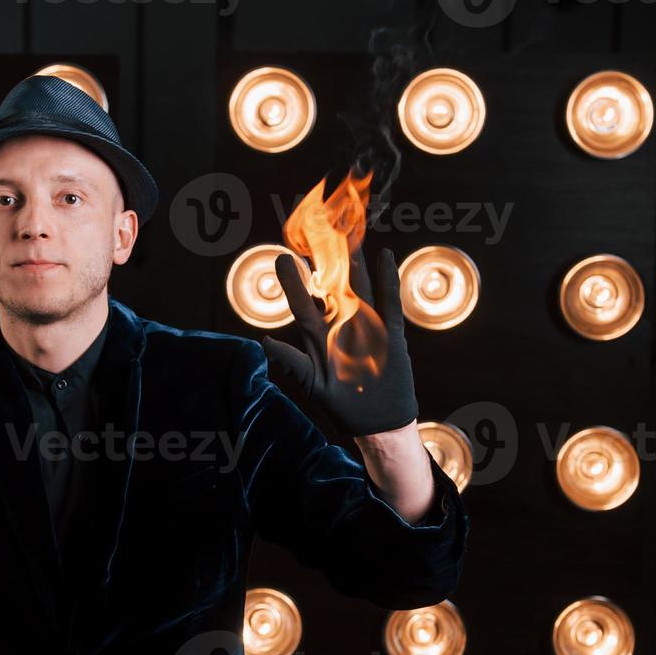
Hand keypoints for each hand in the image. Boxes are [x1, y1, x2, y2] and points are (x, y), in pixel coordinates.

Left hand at [261, 246, 418, 437]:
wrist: (377, 421)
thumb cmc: (341, 406)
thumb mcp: (313, 384)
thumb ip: (293, 363)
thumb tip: (264, 341)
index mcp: (319, 337)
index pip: (304, 303)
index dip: (294, 281)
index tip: (284, 257)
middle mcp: (341, 325)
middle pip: (331, 287)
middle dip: (324, 263)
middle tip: (316, 233)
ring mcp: (367, 326)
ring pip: (359, 287)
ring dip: (355, 263)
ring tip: (347, 236)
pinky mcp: (390, 332)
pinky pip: (389, 301)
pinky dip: (388, 279)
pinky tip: (384, 256)